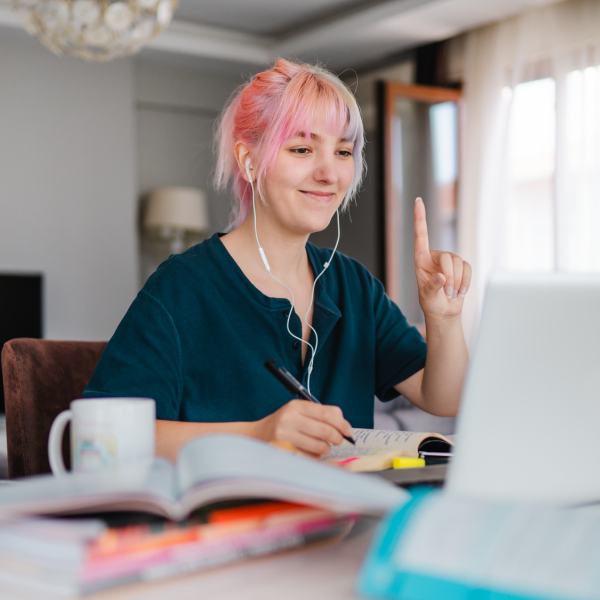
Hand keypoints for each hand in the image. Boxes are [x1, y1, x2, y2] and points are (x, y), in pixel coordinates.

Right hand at [252, 400, 352, 456]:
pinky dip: (315, 456)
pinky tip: (311, 452)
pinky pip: (309, 457)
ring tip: (324, 447)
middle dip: (337, 438)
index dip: (342, 423)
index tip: (348, 431)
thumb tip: (344, 427)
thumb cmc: (284, 424)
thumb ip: (319, 416)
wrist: (257, 435)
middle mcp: (290, 417)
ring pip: (320, 445)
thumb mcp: (298, 412)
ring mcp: (285, 434)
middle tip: (339, 441)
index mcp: (297, 405)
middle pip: (326, 429)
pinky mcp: (283, 450)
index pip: (328, 413)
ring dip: (326, 449)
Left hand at [414, 197, 471, 320]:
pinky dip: (465, 282)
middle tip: (447, 292)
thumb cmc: (431, 303)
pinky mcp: (461, 267)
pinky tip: (460, 291)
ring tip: (451, 294)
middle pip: (447, 257)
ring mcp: (449, 261)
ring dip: (457, 282)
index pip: (420, 235)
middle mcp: (435, 257)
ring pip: (458, 263)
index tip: (418, 200)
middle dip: (450, 276)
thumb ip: (432, 286)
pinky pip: (468, 269)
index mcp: (420, 260)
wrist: (444, 312)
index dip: (420, 218)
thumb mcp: (427, 297)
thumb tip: (441, 277)